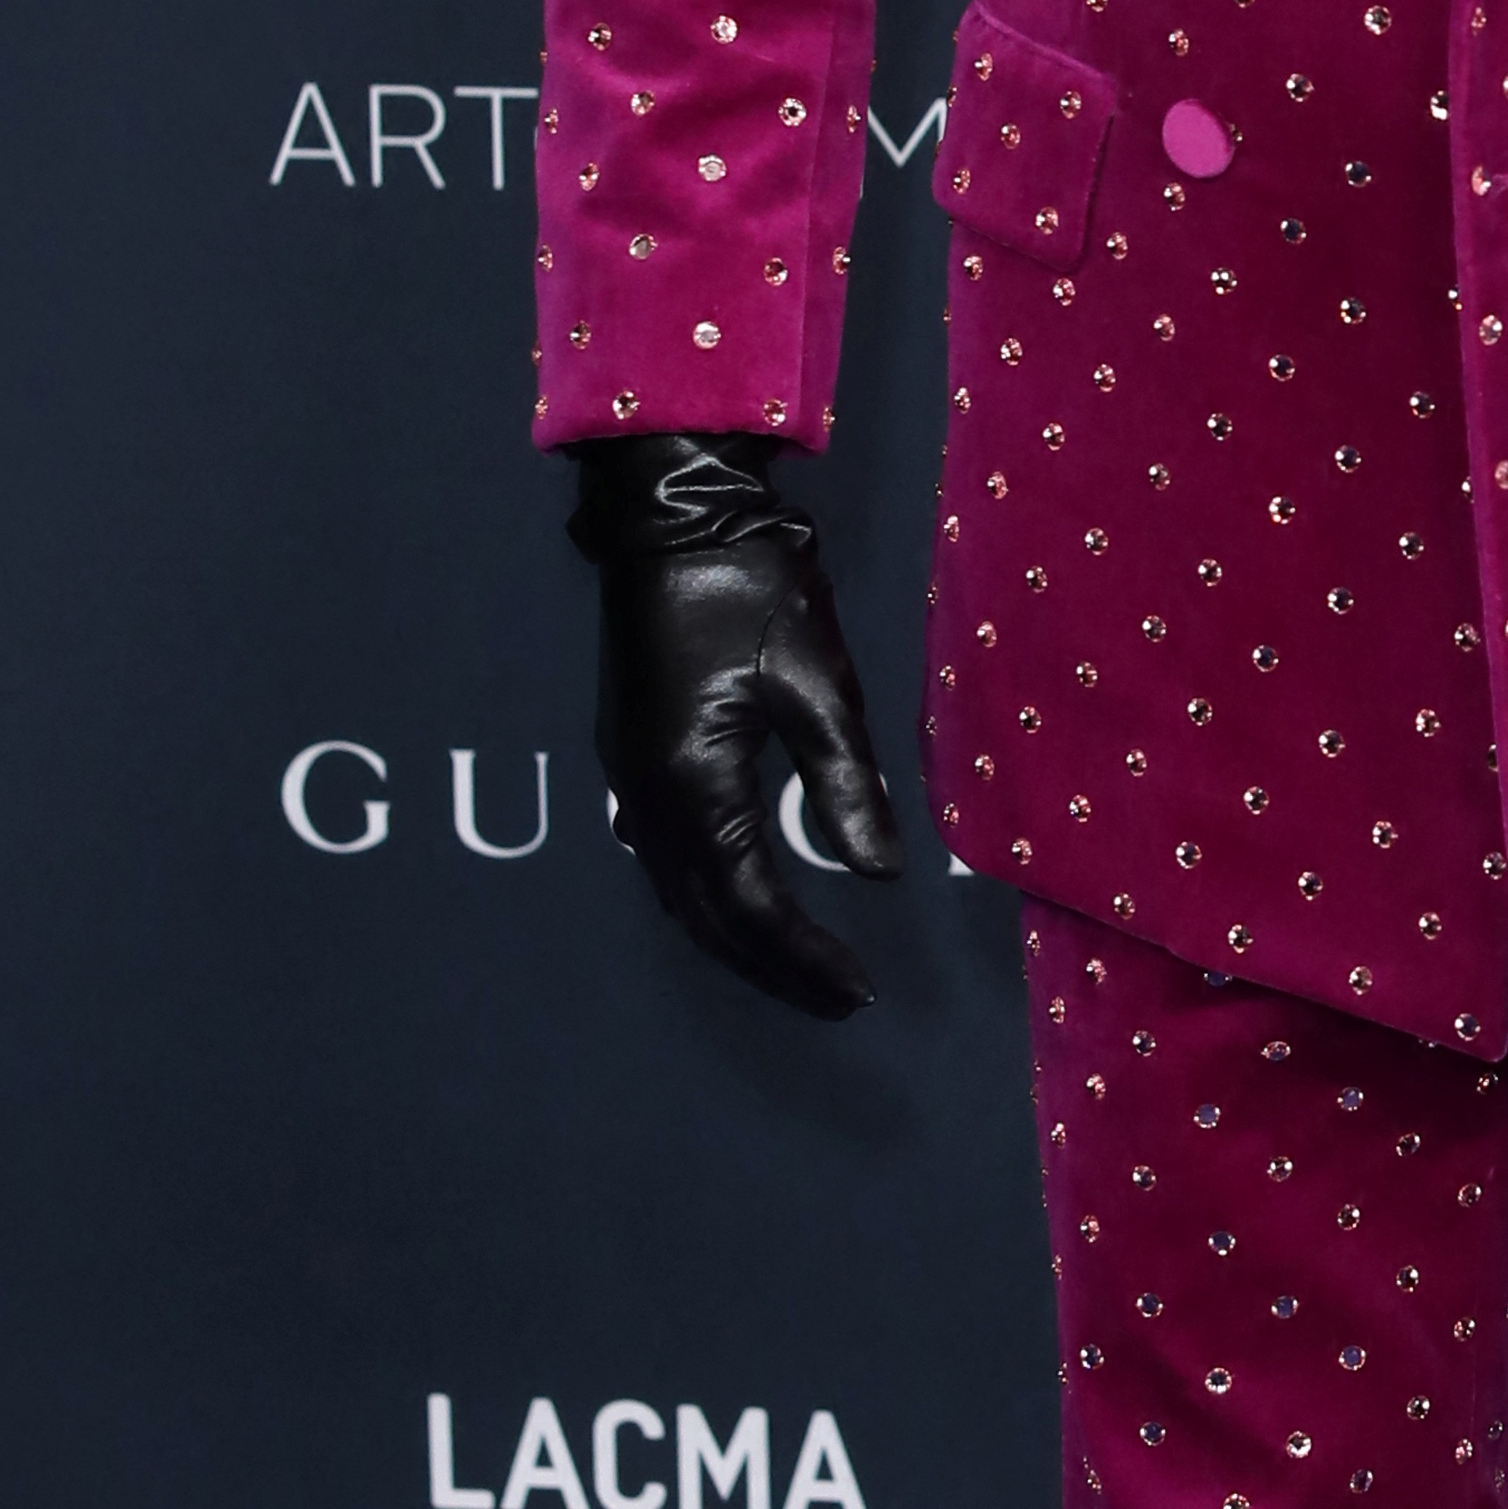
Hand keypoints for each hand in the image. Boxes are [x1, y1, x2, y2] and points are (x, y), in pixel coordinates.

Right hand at [560, 432, 901, 1019]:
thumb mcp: (820, 683)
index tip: (859, 988)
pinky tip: (740, 900)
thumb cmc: (753, 584)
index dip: (804, 956)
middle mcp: (646, 792)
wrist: (674, 510)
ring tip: (799, 966)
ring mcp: (628, 774)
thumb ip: (846, 784)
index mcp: (694, 778)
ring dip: (735, 936)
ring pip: (676, 891)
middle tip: (838, 997)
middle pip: (705, 915)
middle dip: (772, 966)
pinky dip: (705, 893)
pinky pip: (661, 853)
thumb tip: (880, 871)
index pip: (750, 904)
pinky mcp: (630, 751)